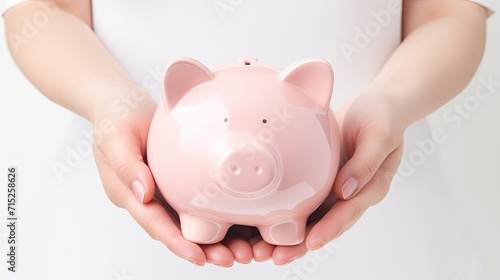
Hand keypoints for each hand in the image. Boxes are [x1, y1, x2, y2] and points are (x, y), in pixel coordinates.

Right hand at [91, 89, 253, 266]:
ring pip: (188, 222)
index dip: (175, 242)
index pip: (153, 222)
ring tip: (241, 249)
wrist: (122, 103)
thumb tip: (143, 191)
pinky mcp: (175, 183)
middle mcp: (146, 197)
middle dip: (202, 248)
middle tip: (230, 258)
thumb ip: (127, 164)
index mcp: (128, 192)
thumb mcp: (116, 136)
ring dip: (213, 238)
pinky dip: (216, 217)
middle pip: (175, 230)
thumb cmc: (116, 117)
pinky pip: (195, 204)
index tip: (197, 257)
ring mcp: (161, 191)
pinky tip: (239, 223)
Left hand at [250, 89, 405, 263]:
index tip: (312, 242)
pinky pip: (301, 202)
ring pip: (310, 219)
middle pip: (325, 225)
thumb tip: (347, 190)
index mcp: (369, 187)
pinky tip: (262, 225)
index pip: (348, 212)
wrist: (372, 107)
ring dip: (288, 237)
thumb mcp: (378, 135)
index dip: (330, 229)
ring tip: (262, 251)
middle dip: (301, 244)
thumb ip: (365, 162)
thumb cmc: (380, 117)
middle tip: (277, 257)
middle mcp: (349, 194)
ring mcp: (333, 189)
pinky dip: (283, 215)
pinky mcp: (320, 181)